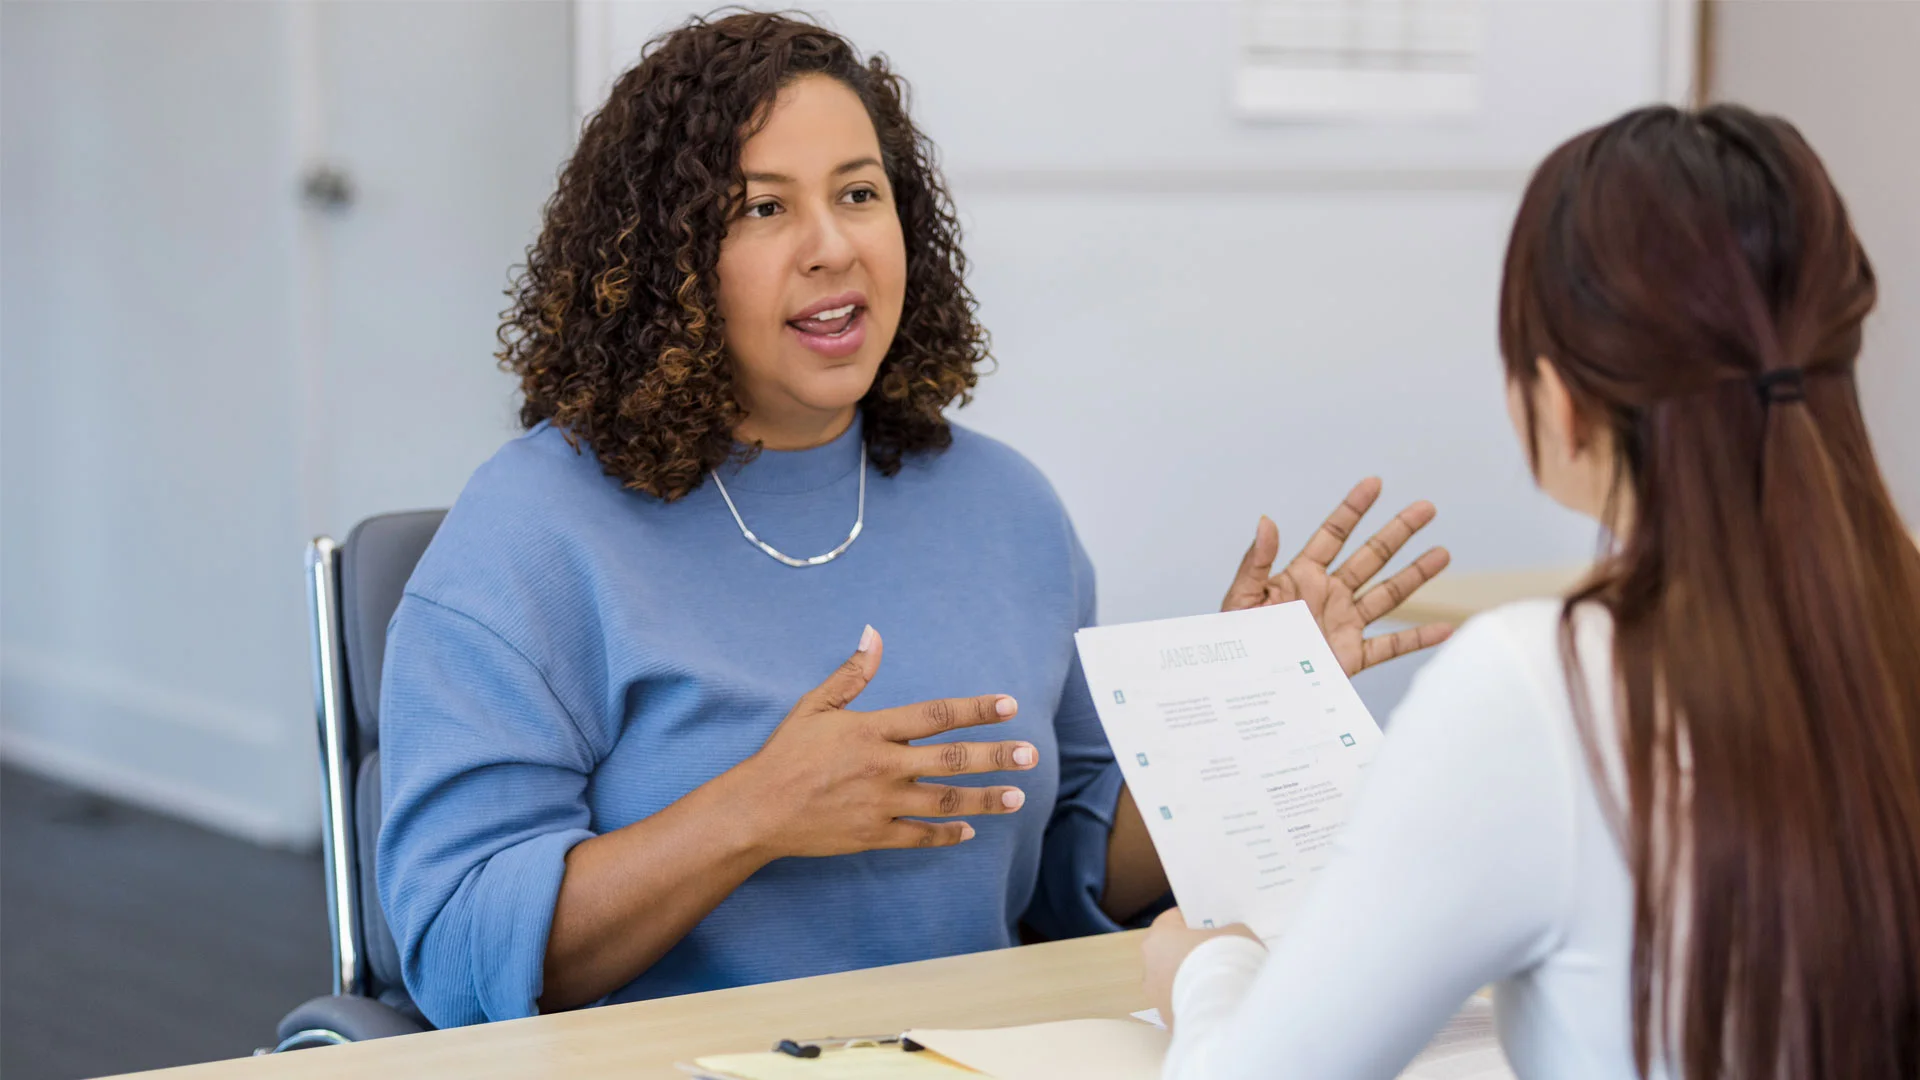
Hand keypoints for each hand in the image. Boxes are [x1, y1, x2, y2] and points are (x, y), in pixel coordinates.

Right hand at [734, 626, 1038, 857]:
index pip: (936, 715)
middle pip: (951, 759)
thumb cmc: (785, 754)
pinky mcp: (873, 836)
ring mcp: (881, 805)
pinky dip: (946, 835)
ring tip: (1017, 797)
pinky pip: (919, 837)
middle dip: (995, 756)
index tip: (1009, 705)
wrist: (757, 810)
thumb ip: (852, 674)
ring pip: (945, 801)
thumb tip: (874, 635)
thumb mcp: (814, 706)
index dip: (976, 709)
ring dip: (984, 799)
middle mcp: (884, 767)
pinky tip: (969, 831)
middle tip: (1030, 755)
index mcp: (872, 731)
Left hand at [1142, 907, 1263, 1028]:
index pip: (1174, 920)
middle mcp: (1149, 967)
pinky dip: (1198, 1005)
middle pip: (1171, 953)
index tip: (1214, 927)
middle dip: (1192, 953)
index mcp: (1159, 936)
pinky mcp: (1168, 1023)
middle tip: (1221, 955)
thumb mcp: (1236, 932)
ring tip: (1223, 984)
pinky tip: (1220, 1005)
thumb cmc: (1226, 960)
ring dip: (1193, 982)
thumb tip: (1227, 940)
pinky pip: (1184, 1006)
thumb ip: (1227, 932)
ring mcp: (1156, 998)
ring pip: (1175, 983)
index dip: (1196, 921)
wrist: (1226, 1011)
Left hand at [1220, 478, 1452, 675]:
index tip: (1375, 483)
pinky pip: (1391, 647)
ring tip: (1443, 553)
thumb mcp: (1241, 599)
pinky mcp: (1351, 657)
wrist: (1244, 687)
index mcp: (1301, 577)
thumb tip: (1266, 521)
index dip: (1353, 509)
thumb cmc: (1236, 641)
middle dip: (1398, 531)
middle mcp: (1328, 595)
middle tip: (1426, 507)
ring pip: (1387, 595)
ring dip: (1416, 575)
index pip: (1334, 535)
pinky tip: (1447, 628)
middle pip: (1371, 556)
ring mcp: (1343, 624)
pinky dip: (1419, 639)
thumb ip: (1256, 562)